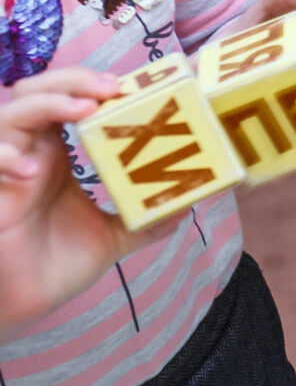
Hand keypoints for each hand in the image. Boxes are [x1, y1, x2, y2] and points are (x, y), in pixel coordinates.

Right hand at [0, 68, 156, 329]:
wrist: (22, 305)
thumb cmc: (55, 266)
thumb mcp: (113, 236)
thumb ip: (146, 219)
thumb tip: (187, 204)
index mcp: (56, 155)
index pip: (67, 100)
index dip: (91, 85)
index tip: (128, 87)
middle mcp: (29, 155)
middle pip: (36, 92)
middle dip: (70, 81)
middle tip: (109, 89)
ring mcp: (6, 170)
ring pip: (8, 114)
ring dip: (45, 103)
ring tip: (82, 108)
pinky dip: (4, 157)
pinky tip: (30, 171)